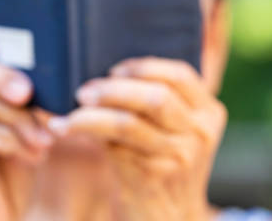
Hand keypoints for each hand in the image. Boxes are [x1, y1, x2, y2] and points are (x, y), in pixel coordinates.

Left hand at [48, 57, 226, 220]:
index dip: (143, 66)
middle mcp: (199, 133)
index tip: (114, 70)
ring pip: (129, 122)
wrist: (170, 218)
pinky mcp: (154, 174)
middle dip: (114, 89)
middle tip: (84, 92)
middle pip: (155, 97)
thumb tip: (102, 74)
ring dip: (92, 113)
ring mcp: (179, 156)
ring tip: (71, 111)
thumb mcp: (173, 131)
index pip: (180, 75)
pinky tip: (63, 128)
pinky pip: (112, 145)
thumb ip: (153, 101)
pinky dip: (84, 131)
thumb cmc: (161, 163)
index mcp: (208, 113)